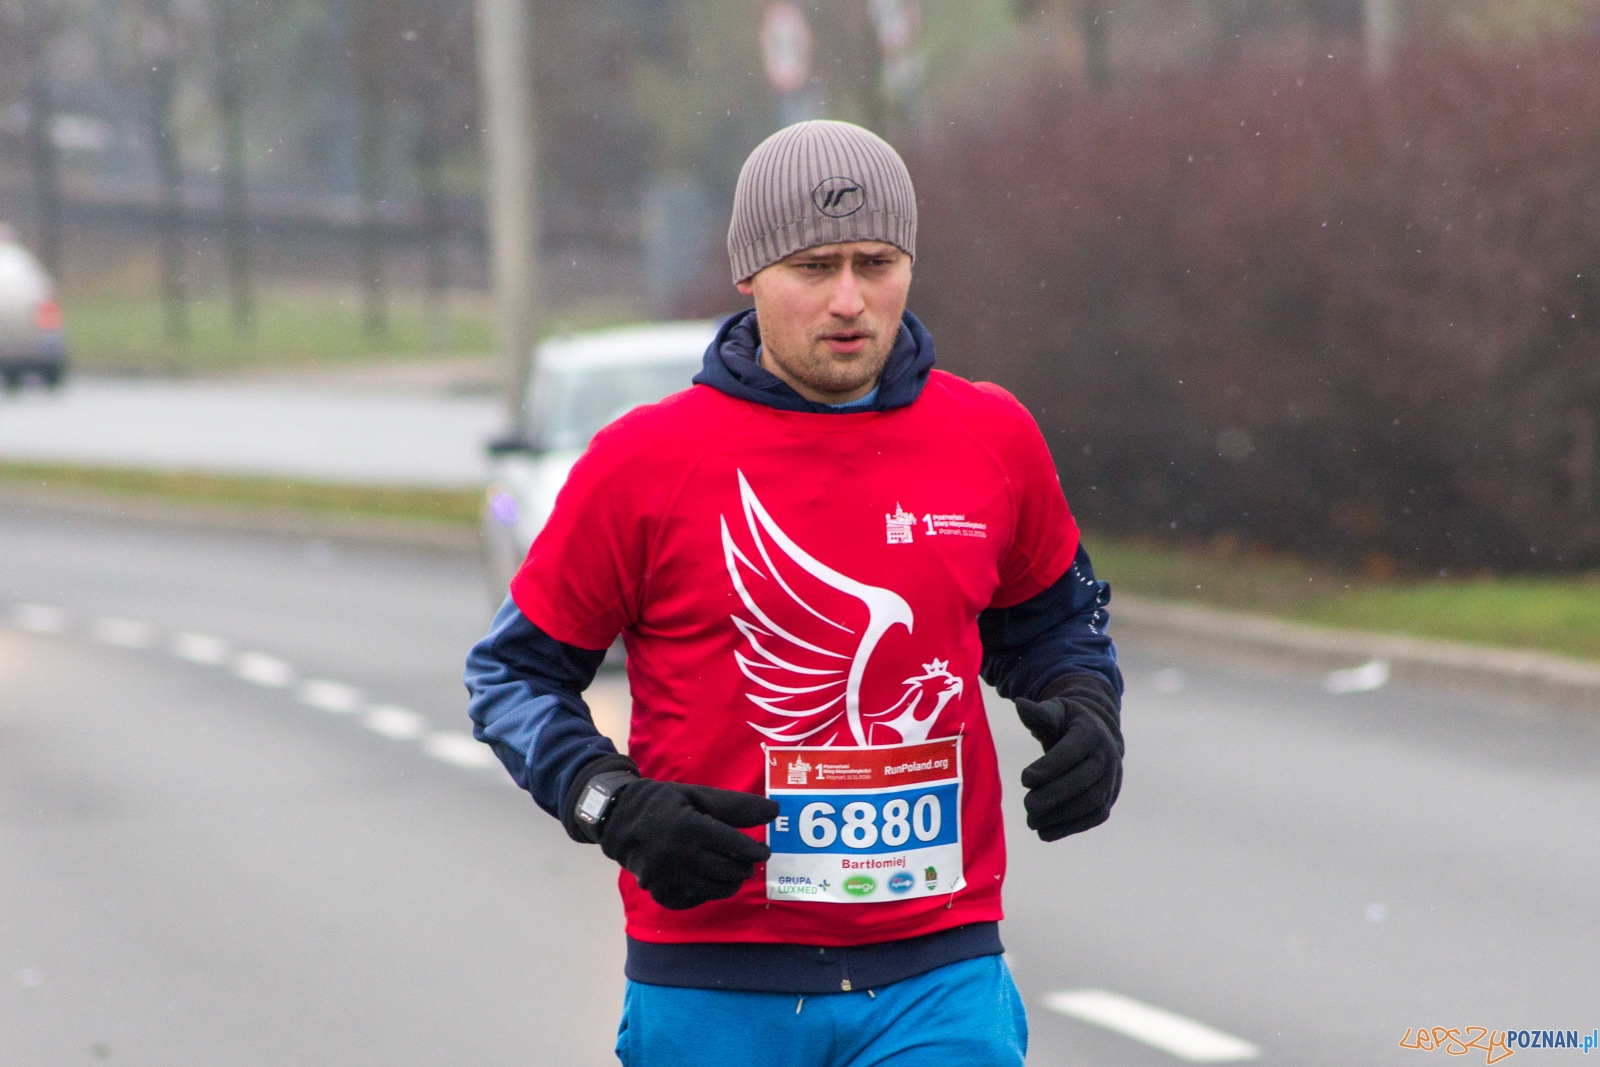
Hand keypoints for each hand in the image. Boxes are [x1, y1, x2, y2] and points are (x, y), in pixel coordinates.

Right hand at [599, 778, 778, 909]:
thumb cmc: (663, 803)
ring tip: (734, 872)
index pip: (734, 846)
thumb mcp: (698, 796)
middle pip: (726, 870)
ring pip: (713, 889)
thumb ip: (736, 806)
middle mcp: (678, 855)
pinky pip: (692, 900)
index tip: (764, 851)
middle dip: (744, 867)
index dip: (754, 850)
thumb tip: (774, 811)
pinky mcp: (658, 891)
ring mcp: (666, 877)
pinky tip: (709, 880)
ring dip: (730, 883)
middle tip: (749, 860)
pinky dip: (705, 893)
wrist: (617, 819)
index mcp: (689, 827)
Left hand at [1015, 675, 1122, 841]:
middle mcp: (1107, 757)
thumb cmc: (1068, 723)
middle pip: (1082, 781)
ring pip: (1090, 803)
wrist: (1098, 736)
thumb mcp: (1055, 711)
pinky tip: (1044, 832)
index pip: (1072, 752)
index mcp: (1091, 732)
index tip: (1024, 779)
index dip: (1049, 767)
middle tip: (1027, 805)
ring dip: (1060, 816)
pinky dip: (1069, 828)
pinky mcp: (1108, 801)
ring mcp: (1111, 781)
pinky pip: (1092, 818)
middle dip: (1053, 796)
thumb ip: (1038, 713)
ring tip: (1031, 821)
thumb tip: (1019, 704)